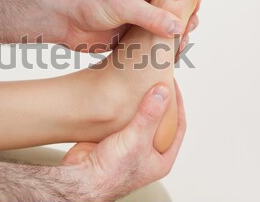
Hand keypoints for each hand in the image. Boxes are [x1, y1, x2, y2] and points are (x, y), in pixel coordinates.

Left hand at [55, 0, 200, 51]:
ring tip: (176, 49)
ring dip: (176, 39)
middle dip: (186, 20)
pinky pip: (155, 44)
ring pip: (169, 29)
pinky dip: (163, 51)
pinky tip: (166, 59)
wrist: (65, 19)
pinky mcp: (135, 37)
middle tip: (185, 32)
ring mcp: (143, 19)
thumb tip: (178, 27)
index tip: (193, 11)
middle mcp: (149, 0)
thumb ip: (152, 16)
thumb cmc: (91, 0)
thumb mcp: (124, 4)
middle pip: (179, 9)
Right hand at [60, 80, 185, 201]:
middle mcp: (146, 153)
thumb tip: (162, 93)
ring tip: (138, 86)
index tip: (172, 86)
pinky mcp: (111, 140)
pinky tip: (120, 96)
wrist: (81, 177)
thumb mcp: (136, 140)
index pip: (178, 127)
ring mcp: (129, 146)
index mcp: (161, 159)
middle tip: (155, 83)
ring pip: (138, 119)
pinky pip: (121, 120)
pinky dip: (121, 108)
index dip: (177, 105)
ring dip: (138, 104)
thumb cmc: (110, 173)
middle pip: (158, 122)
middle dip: (157, 103)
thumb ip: (150, 115)